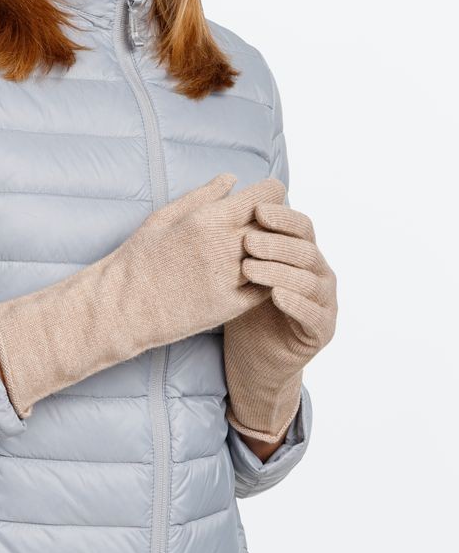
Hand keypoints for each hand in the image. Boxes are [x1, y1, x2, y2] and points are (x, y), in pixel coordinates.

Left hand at [223, 201, 337, 442]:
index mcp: (303, 253)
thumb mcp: (241, 268)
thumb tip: (228, 196)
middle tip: (247, 241)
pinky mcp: (322, 331)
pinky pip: (314, 314)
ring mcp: (325, 302)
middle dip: (276, 243)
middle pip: (305, 250)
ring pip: (309, 280)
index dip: (282, 216)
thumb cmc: (245, 305)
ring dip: (279, 271)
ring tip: (250, 269)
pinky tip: (275, 296)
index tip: (256, 210)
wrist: (253, 356)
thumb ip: (244, 240)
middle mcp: (319, 273)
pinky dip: (295, 303)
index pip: (301, 226)